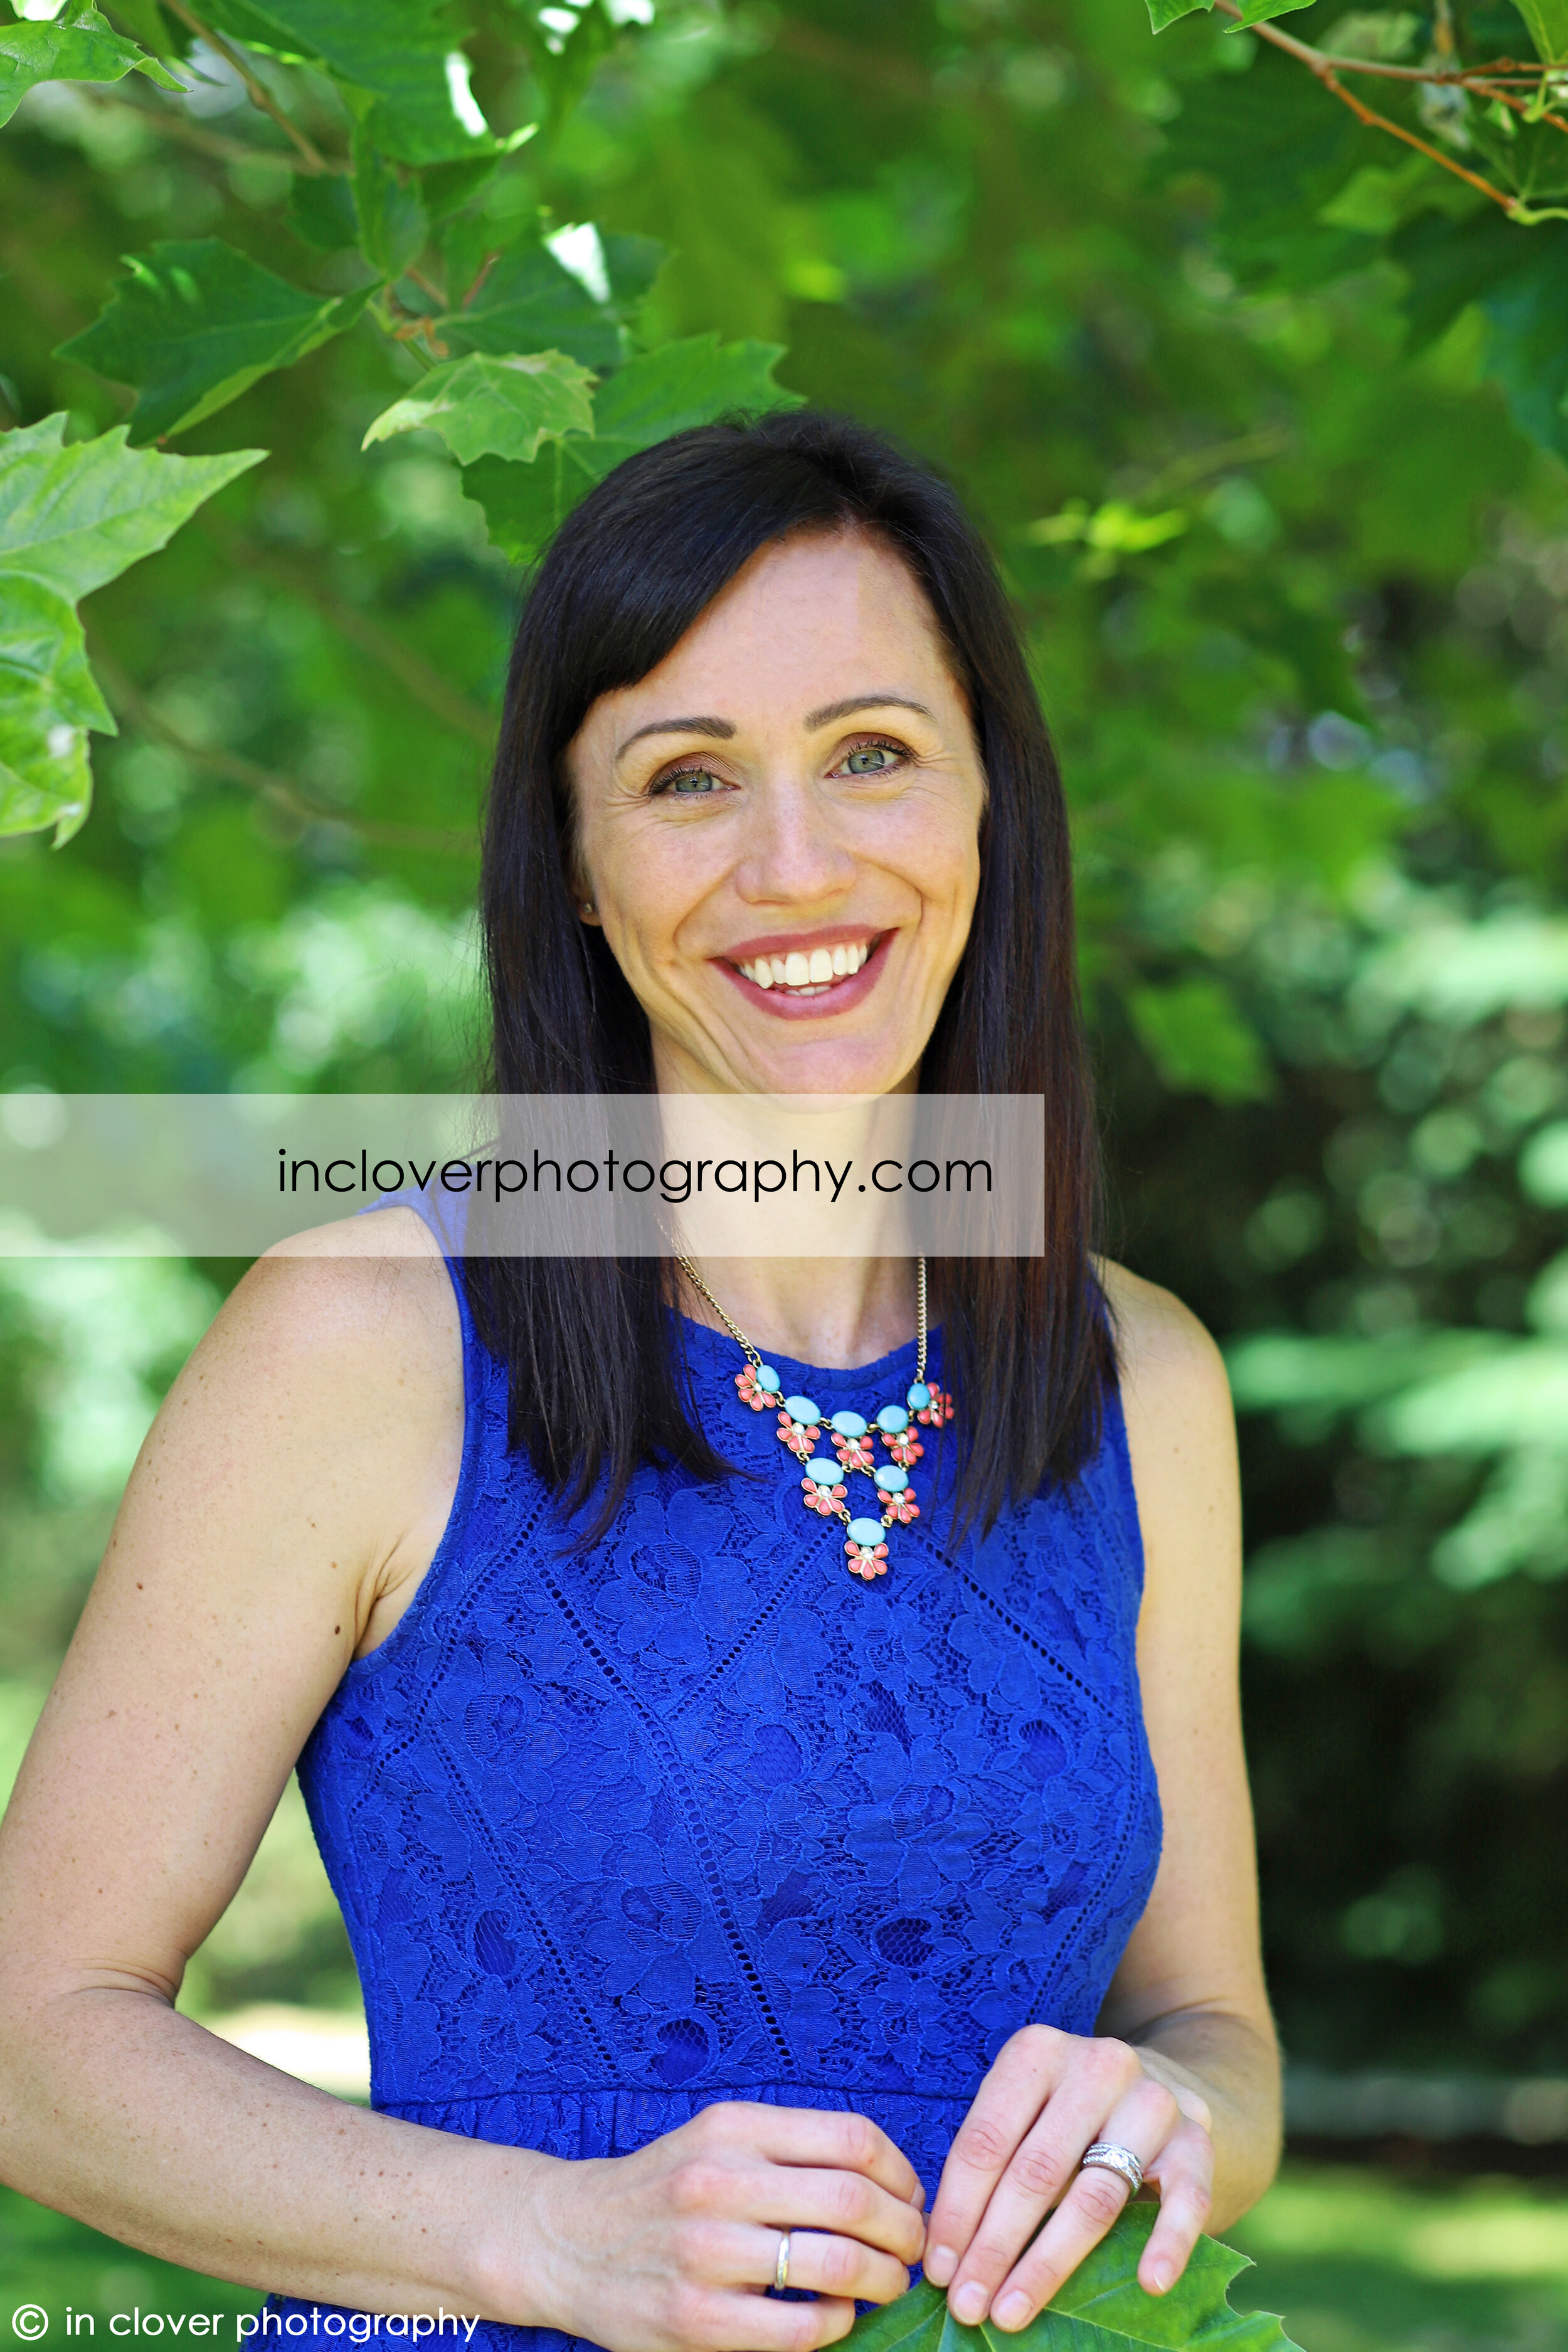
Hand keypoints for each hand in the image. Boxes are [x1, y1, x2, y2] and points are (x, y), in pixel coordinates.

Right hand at [502, 2101, 926, 2351]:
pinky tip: (838, 2316)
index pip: (852, 2138)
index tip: (910, 2197)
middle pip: (856, 2202)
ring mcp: (705, 2253)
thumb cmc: (662, 2190)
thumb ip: (790, 2150)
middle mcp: (719, 2181)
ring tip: (887, 2285)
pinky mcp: (695, 2320)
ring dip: (884, 2280)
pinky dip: (838, 2324)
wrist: (565, 2240)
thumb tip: (890, 2183)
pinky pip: (801, 2328)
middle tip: (914, 2250)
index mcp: (732, 2127)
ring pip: (837, 2264)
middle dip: (906, 2232)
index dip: (900, 2172)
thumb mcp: (716, 2139)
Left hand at [922, 2027, 1213, 2321]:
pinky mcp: (1196, 2140)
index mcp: (1038, 2052)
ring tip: (1014, 2311)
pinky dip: (1168, 2242)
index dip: (957, 2210)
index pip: (986, 2140)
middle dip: (994, 2247)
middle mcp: (1097, 2065)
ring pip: (1096, 2195)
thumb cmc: (1070, 2115)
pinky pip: (1185, 2198)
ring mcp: (1152, 2101)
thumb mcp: (1026, 2115)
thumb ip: (992, 2166)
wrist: (1166, 2085)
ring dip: (1049, 2263)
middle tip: (967, 2303)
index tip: (937, 2270)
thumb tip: (945, 2255)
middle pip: (1035, 2172)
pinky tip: (1149, 2283)